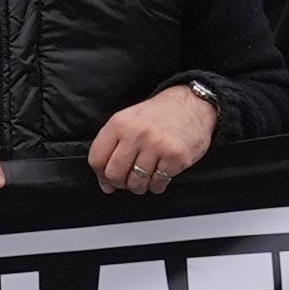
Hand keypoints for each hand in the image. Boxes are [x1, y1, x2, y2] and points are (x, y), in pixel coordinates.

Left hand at [86, 82, 221, 193]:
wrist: (192, 104)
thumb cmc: (159, 115)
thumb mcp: (128, 120)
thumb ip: (112, 147)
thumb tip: (104, 183)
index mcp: (119, 123)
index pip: (96, 159)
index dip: (100, 174)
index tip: (108, 178)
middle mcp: (136, 134)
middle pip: (114, 174)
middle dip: (120, 183)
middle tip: (128, 179)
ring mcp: (156, 146)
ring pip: (136, 183)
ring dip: (139, 186)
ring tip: (145, 176)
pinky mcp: (175, 157)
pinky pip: (157, 184)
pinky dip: (157, 185)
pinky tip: (160, 174)